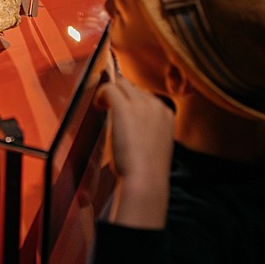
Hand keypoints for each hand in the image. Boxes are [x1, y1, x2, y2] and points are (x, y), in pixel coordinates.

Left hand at [97, 71, 173, 228]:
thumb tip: (128, 125)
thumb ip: (145, 129)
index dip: (130, 101)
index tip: (121, 112)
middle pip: (133, 86)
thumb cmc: (147, 170)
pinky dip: (101, 94)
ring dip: (111, 94)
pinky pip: (109, 88)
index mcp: (166, 114)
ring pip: (121, 83)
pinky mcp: (124, 107)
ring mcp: (141, 104)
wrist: (146, 179)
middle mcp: (155, 105)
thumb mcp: (154, 144)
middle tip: (108, 107)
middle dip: (120, 95)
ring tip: (102, 106)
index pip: (145, 95)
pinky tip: (98, 106)